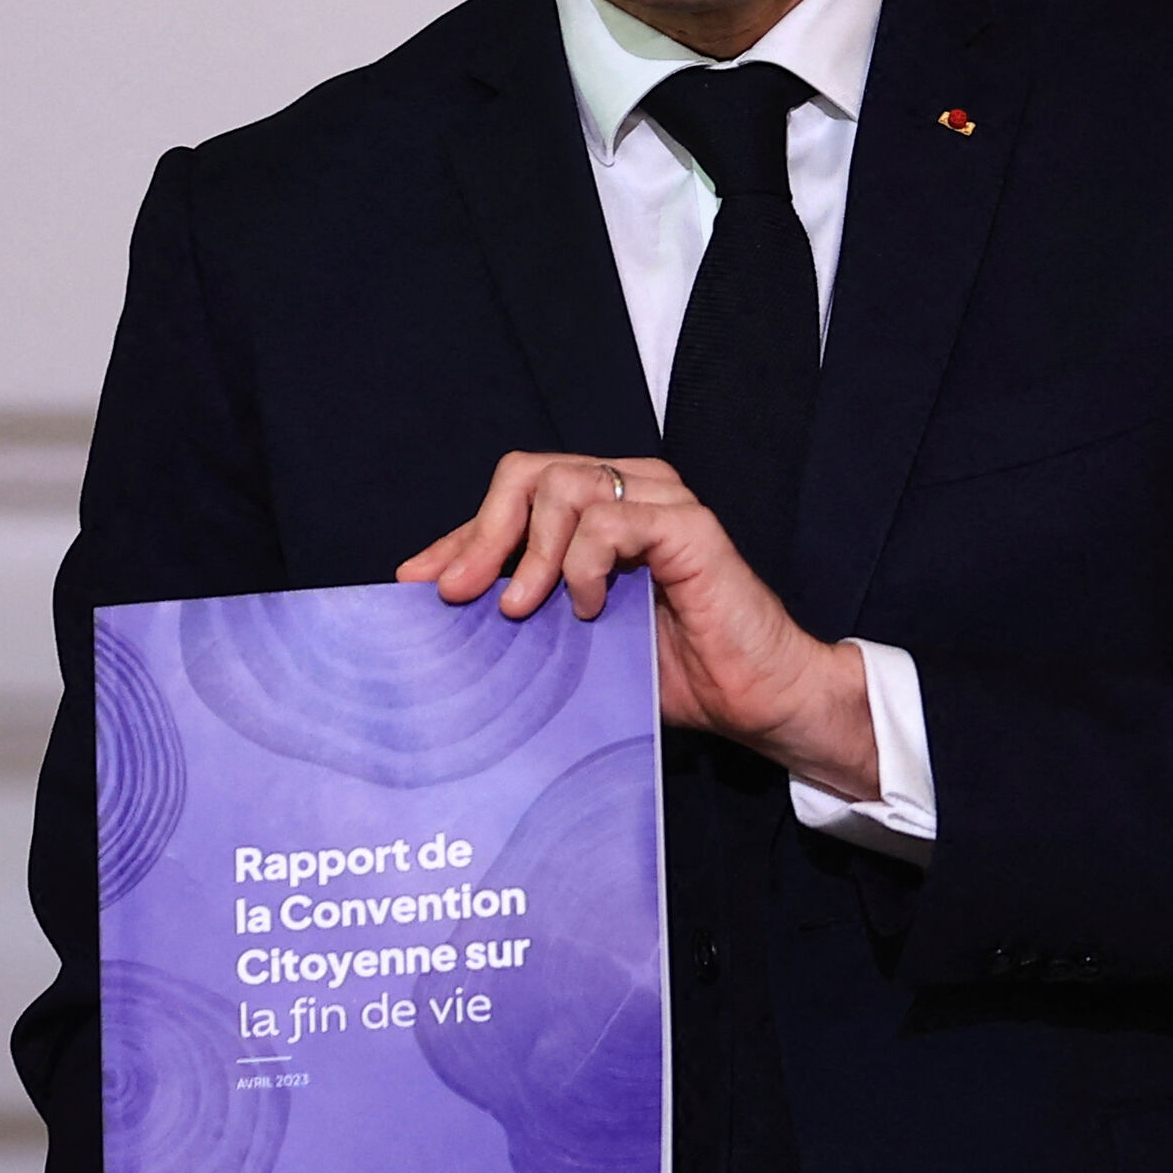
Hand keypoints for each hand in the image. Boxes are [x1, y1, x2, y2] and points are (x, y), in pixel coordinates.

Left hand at [396, 451, 879, 798]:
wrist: (754, 700)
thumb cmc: (674, 673)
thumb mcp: (576, 640)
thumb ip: (526, 608)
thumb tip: (442, 603)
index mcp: (601, 513)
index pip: (513, 498)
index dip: (461, 537)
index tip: (417, 584)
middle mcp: (630, 492)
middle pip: (528, 472)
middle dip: (482, 533)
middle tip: (458, 594)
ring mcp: (662, 503)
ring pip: (564, 485)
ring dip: (529, 553)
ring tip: (521, 609)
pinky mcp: (689, 527)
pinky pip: (612, 520)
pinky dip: (584, 563)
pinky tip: (587, 607)